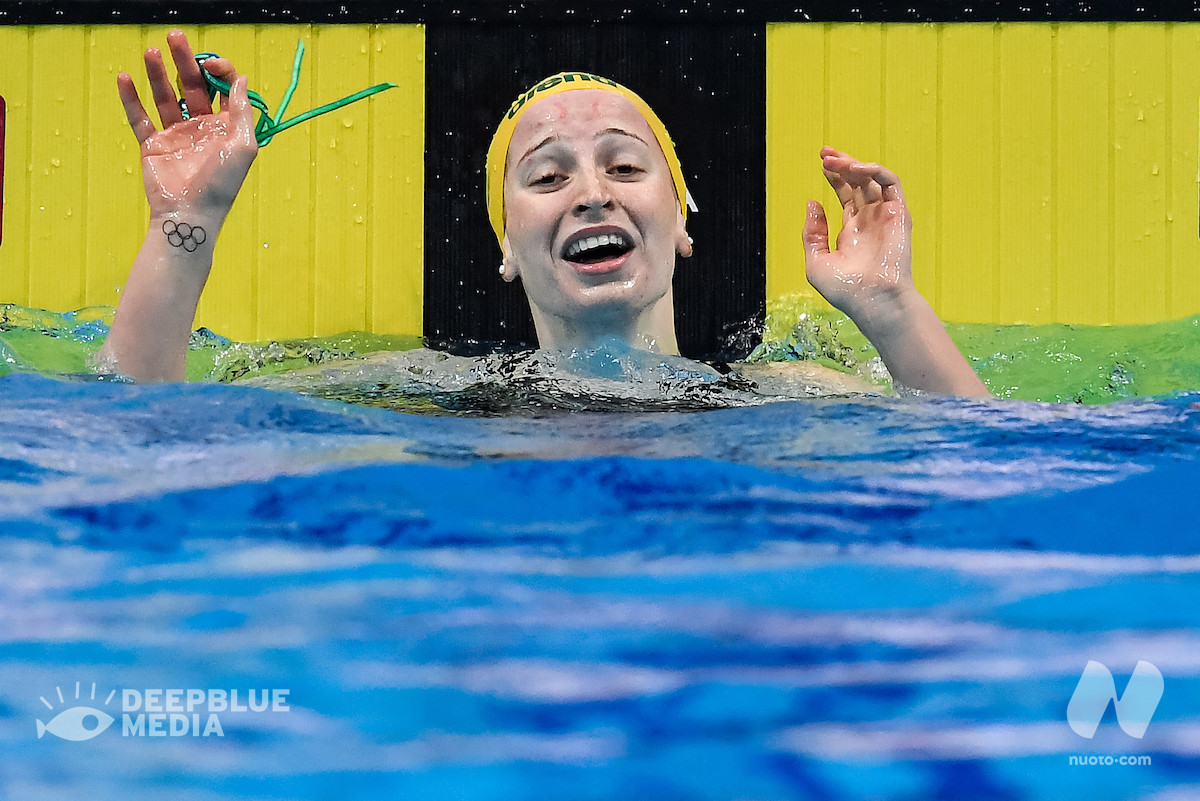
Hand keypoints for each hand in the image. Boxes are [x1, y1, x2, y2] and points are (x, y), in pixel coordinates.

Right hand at [117, 29, 257, 218]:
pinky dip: (131, 98)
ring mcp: (175, 135)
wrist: (189, 214)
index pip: (221, 89)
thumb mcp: (242, 146)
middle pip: (191, 86)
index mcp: (225, 127)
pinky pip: (139, 117)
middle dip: (184, 61)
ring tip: (151, 52)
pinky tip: (125, 77)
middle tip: (174, 37)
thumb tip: (241, 79)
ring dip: (158, 74)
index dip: (218, 72)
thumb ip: (242, 112)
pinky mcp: (152, 144)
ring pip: (165, 97)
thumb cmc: (220, 184)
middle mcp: (201, 128)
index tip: (210, 64)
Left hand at [802, 146, 914, 326]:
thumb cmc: (846, 290)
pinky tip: (856, 168)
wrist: (874, 301)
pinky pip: (891, 183)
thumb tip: (812, 203)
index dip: (835, 178)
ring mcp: (885, 216)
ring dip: (854, 165)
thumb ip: (812, 233)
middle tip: (825, 153)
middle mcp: (870, 221)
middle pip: (858, 183)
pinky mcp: (899, 214)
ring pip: (872, 180)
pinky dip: (875, 170)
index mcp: (853, 231)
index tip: (822, 164)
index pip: (847, 195)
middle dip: (842, 165)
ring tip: (834, 162)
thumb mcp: (816, 262)